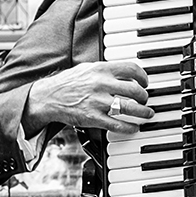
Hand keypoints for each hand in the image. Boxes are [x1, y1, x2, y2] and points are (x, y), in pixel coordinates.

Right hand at [23, 61, 154, 136]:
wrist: (48, 97)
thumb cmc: (69, 83)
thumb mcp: (87, 68)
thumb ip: (106, 70)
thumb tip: (127, 72)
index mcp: (101, 69)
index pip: (131, 69)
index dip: (143, 77)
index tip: (145, 83)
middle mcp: (101, 84)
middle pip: (135, 90)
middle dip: (144, 97)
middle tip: (145, 100)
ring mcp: (98, 102)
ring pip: (131, 108)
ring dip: (143, 112)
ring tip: (147, 113)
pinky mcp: (94, 118)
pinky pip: (119, 125)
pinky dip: (131, 128)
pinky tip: (135, 127)